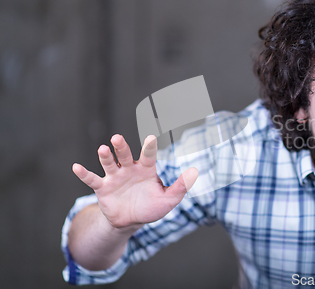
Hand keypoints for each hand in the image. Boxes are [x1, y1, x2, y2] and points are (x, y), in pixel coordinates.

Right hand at [72, 134, 197, 229]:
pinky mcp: (103, 188)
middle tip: (117, 137)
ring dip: (105, 156)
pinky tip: (76, 167)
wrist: (131, 221)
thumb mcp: (168, 199)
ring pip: (109, 163)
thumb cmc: (151, 206)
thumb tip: (194, 172)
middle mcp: (129, 169)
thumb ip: (180, 186)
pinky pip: (92, 179)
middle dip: (121, 146)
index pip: (148, 156)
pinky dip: (84, 173)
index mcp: (146, 169)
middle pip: (125, 155)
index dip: (149, 147)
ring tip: (103, 149)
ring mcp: (115, 177)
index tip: (151, 137)